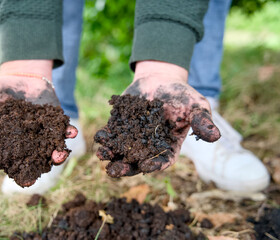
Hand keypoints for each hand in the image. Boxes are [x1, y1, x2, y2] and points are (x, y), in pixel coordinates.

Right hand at [0, 60, 77, 175]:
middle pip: (27, 162)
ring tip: (58, 156)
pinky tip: (72, 133)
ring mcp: (42, 136)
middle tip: (29, 181)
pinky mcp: (56, 126)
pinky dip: (68, 134)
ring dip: (55, 156)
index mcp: (4, 142)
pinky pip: (63, 133)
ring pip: (49, 152)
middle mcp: (24, 145)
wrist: (23, 79)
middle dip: (29, 172)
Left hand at [97, 61, 220, 176]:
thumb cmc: (181, 94)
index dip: (154, 165)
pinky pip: (111, 135)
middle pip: (136, 162)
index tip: (145, 167)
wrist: (160, 78)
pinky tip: (100, 137)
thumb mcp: (196, 106)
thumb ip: (202, 121)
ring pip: (120, 151)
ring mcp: (132, 137)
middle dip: (125, 167)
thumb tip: (216, 136)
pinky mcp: (120, 126)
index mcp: (168, 146)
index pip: (161, 160)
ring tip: (102, 155)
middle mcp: (148, 146)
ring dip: (111, 155)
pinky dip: (105, 137)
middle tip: (114, 171)